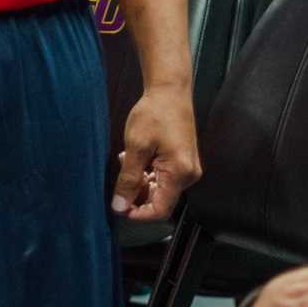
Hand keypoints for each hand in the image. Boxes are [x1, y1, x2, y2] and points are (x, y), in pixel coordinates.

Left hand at [113, 84, 199, 220]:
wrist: (169, 92)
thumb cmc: (154, 114)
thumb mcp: (136, 147)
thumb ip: (129, 179)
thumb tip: (120, 206)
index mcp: (180, 174)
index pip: (160, 210)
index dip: (138, 214)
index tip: (119, 208)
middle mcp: (189, 175)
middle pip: (161, 201)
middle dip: (137, 196)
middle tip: (118, 181)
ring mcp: (187, 169)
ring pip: (161, 189)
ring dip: (141, 183)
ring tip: (127, 162)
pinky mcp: (183, 162)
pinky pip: (164, 178)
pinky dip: (147, 174)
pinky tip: (135, 159)